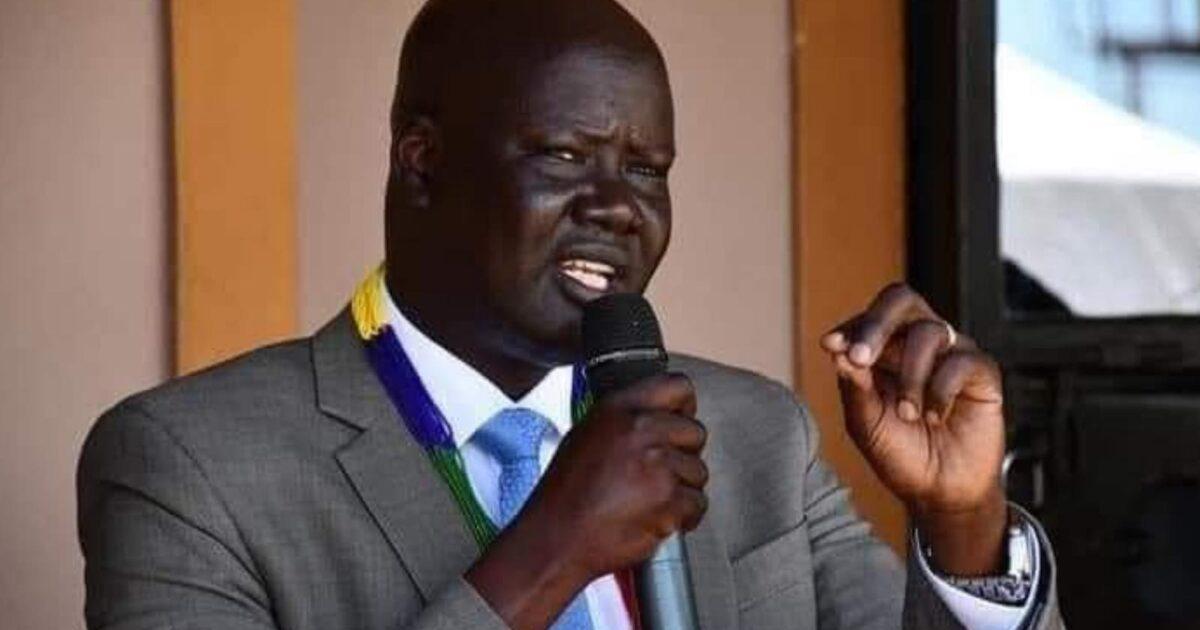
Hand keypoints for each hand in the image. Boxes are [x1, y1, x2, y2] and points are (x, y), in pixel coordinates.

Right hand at [465, 373, 707, 628]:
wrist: (556, 539)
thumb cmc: (564, 497)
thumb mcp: (585, 436)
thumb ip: (624, 422)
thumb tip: (657, 419)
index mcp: (618, 409)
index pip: (676, 386)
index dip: (684, 408)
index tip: (679, 423)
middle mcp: (639, 429)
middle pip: (695, 432)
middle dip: (684, 455)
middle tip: (661, 473)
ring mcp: (657, 463)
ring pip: (698, 471)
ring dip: (682, 489)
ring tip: (650, 501)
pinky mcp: (668, 497)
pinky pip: (697, 503)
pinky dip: (683, 516)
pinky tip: (656, 518)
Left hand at [821, 283, 1007, 575]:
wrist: (940, 493)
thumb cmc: (901, 455)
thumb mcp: (867, 424)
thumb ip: (855, 387)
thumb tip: (838, 352)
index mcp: (885, 350)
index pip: (868, 317)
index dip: (850, 326)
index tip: (831, 346)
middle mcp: (918, 343)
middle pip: (901, 300)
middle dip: (877, 325)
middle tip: (861, 357)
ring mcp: (952, 353)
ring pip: (929, 332)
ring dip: (910, 376)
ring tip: (907, 414)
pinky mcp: (982, 372)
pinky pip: (962, 360)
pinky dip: (941, 390)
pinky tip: (935, 417)